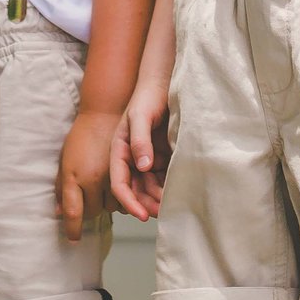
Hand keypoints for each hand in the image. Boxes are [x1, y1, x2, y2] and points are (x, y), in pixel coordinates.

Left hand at [55, 110, 117, 241]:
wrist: (106, 111)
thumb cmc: (82, 135)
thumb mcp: (66, 159)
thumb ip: (62, 187)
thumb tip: (58, 212)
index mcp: (73, 176)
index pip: (73, 212)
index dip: (72, 229)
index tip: (73, 239)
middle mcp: (92, 178)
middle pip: (93, 212)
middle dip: (91, 210)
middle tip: (90, 201)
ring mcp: (111, 176)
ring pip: (111, 207)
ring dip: (107, 203)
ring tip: (104, 190)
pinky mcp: (127, 171)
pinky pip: (125, 196)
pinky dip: (122, 197)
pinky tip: (118, 186)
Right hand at [109, 75, 170, 220]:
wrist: (165, 84)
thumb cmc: (148, 97)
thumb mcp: (141, 116)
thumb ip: (140, 140)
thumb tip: (142, 166)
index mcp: (119, 150)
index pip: (119, 182)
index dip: (129, 201)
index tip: (141, 215)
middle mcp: (131, 157)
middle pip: (135, 189)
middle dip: (146, 204)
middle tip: (162, 214)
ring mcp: (146, 158)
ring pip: (150, 186)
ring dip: (158, 198)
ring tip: (172, 206)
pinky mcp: (161, 156)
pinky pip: (163, 177)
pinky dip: (168, 187)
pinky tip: (179, 192)